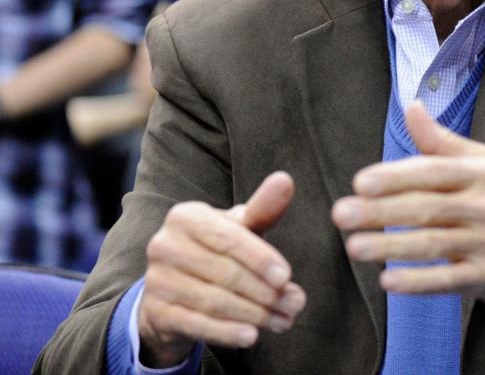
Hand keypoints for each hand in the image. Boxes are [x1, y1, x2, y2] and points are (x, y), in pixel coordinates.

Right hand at [137, 172, 306, 366]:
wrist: (174, 289)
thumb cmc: (217, 250)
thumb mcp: (239, 228)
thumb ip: (263, 208)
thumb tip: (285, 180)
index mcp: (185, 217)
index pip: (228, 238)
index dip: (260, 259)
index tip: (287, 277)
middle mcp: (164, 245)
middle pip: (225, 273)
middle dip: (266, 292)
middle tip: (296, 303)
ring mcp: (156, 280)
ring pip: (214, 301)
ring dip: (255, 314)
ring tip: (284, 320)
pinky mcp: (156, 311)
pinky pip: (197, 324)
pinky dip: (227, 333)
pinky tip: (252, 336)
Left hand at [332, 102, 484, 329]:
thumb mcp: (483, 165)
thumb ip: (441, 142)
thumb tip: (411, 106)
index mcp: (483, 172)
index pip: (434, 172)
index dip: (396, 177)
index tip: (360, 183)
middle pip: (428, 207)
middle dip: (381, 211)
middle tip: (341, 215)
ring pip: (434, 244)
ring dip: (391, 246)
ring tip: (354, 248)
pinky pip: (450, 279)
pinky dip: (418, 282)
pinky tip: (387, 281)